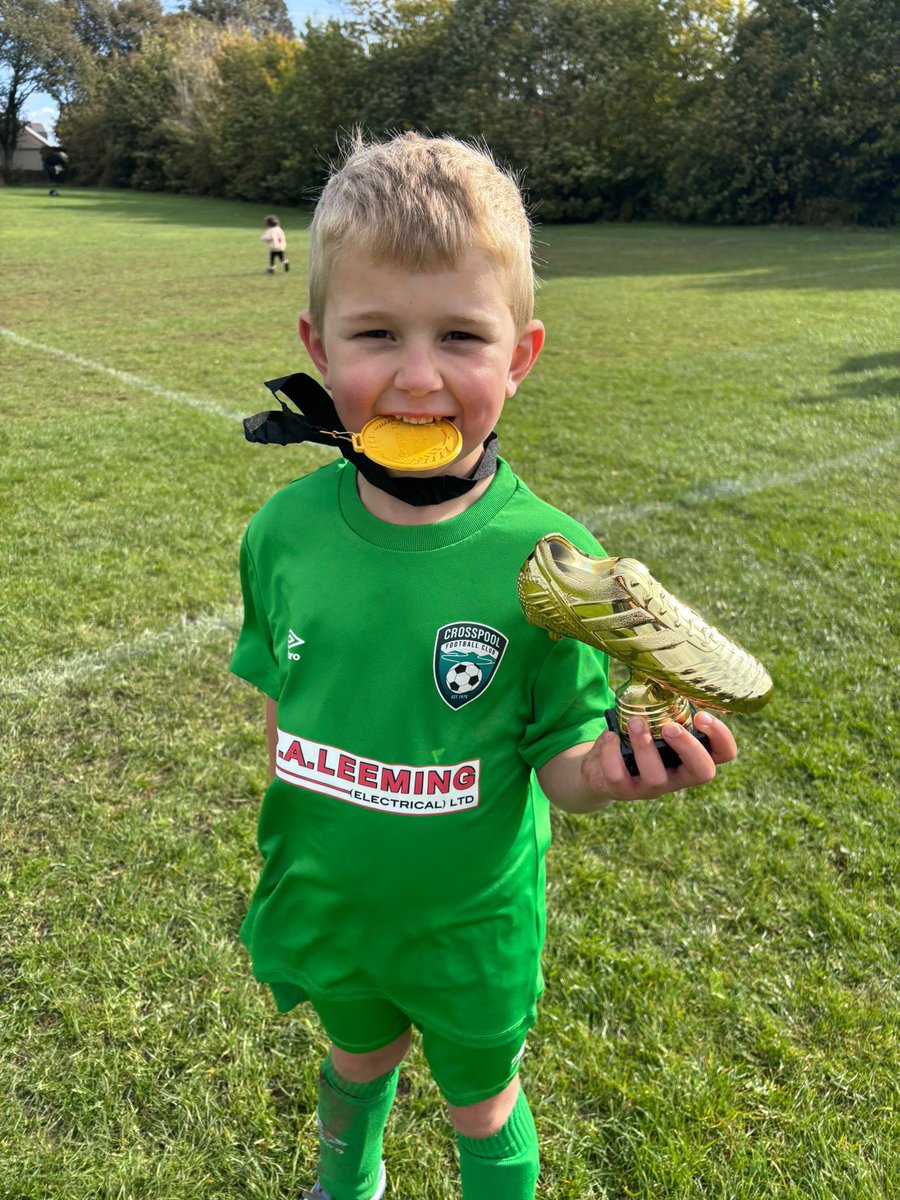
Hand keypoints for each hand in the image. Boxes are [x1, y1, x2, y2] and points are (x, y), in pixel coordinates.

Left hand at [581, 711, 736, 802]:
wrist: (600, 769)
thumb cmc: (636, 740)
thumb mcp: (655, 725)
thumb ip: (665, 711)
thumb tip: (665, 678)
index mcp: (691, 757)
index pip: (724, 754)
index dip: (721, 737)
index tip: (701, 715)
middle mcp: (677, 777)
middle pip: (702, 772)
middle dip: (688, 746)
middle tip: (671, 726)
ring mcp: (651, 788)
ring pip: (657, 778)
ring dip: (645, 746)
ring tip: (635, 722)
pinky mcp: (623, 791)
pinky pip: (618, 777)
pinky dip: (612, 752)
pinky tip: (610, 736)